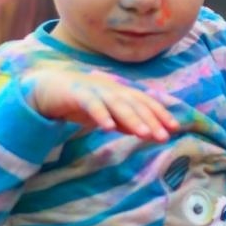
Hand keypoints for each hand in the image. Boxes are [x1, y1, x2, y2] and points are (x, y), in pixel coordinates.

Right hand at [26, 69, 178, 142]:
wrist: (50, 88)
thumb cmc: (82, 102)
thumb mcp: (109, 114)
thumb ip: (126, 122)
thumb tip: (148, 132)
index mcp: (120, 93)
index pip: (144, 102)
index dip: (160, 113)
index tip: (175, 128)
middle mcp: (112, 89)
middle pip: (135, 104)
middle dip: (151, 120)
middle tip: (164, 136)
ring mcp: (95, 90)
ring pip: (117, 104)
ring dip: (132, 119)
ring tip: (144, 134)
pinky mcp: (78, 95)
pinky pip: (91, 105)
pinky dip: (101, 115)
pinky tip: (108, 128)